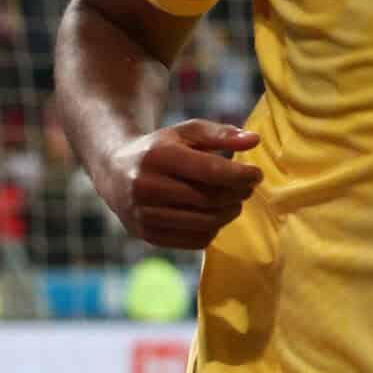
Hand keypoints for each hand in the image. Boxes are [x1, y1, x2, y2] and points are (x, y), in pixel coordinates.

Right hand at [101, 119, 262, 249]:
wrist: (115, 172)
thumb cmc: (161, 148)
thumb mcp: (187, 132)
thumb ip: (221, 134)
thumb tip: (254, 140)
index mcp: (158, 157)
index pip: (209, 171)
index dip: (239, 175)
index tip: (257, 174)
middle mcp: (146, 187)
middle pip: (209, 199)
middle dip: (236, 194)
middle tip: (248, 188)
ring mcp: (144, 215)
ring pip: (204, 222)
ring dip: (228, 213)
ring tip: (235, 201)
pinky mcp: (147, 235)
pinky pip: (193, 240)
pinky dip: (212, 229)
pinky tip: (215, 215)